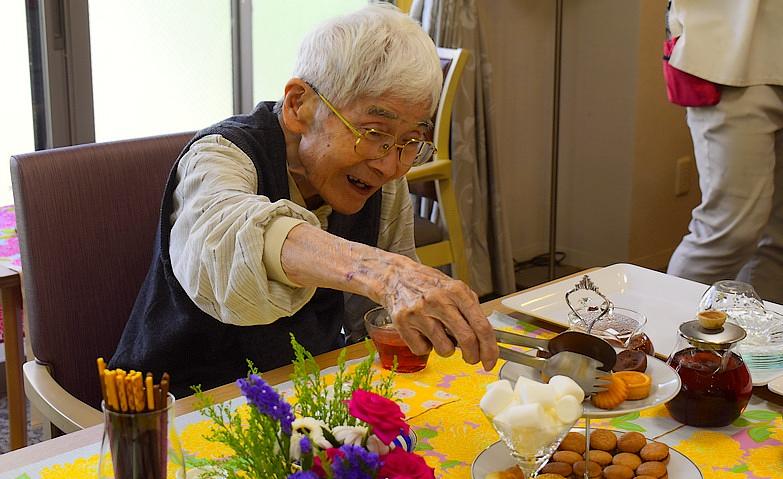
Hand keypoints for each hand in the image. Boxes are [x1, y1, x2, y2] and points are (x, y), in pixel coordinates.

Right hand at [378, 255, 498, 370]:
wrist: (396, 277)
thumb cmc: (429, 286)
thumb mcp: (455, 289)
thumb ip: (471, 311)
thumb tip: (487, 340)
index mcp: (457, 291)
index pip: (481, 325)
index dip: (490, 348)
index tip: (491, 360)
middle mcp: (439, 300)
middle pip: (467, 339)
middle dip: (473, 356)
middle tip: (472, 359)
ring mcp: (420, 312)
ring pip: (445, 349)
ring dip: (446, 348)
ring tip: (439, 334)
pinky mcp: (403, 322)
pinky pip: (422, 350)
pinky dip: (425, 346)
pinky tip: (422, 333)